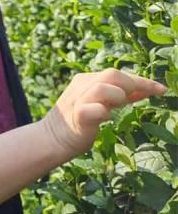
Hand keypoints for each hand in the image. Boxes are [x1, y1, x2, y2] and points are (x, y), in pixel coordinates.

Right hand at [42, 69, 165, 158]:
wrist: (51, 140)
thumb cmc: (79, 123)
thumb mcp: (102, 105)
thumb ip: (122, 96)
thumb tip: (147, 89)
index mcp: (87, 80)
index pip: (118, 73)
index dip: (142, 80)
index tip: (163, 90)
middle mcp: (81, 86)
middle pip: (112, 74)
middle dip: (131, 86)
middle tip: (132, 101)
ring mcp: (77, 100)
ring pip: (103, 88)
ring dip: (117, 98)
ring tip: (113, 110)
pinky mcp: (77, 116)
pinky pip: (94, 109)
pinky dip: (104, 113)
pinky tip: (105, 119)